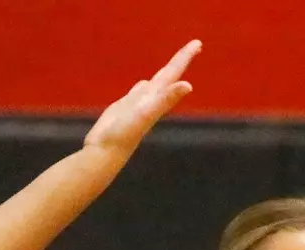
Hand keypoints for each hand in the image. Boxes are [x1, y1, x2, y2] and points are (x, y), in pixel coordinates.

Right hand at [85, 40, 201, 153]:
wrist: (106, 152)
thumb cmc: (124, 135)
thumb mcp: (147, 113)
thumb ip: (167, 99)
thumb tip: (188, 86)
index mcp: (157, 98)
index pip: (174, 73)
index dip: (185, 57)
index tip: (198, 43)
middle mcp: (151, 100)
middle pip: (169, 75)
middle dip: (181, 59)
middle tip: (196, 45)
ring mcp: (138, 104)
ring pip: (155, 84)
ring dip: (165, 74)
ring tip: (174, 64)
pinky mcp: (125, 108)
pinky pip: (138, 92)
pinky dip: (144, 86)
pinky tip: (145, 85)